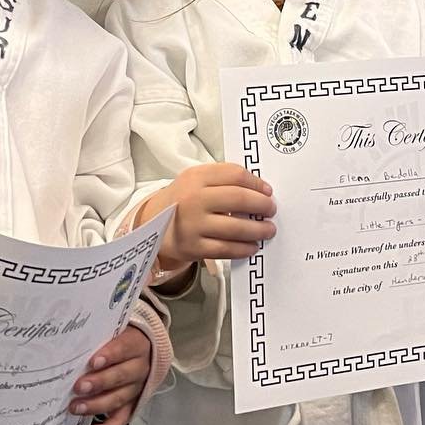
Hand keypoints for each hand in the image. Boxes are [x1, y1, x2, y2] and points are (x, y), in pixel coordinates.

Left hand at [70, 326, 150, 424]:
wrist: (143, 347)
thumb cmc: (121, 338)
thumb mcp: (116, 330)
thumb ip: (99, 335)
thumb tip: (74, 340)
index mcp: (137, 344)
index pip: (124, 348)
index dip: (110, 355)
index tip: (93, 362)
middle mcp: (139, 367)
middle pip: (121, 376)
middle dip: (99, 382)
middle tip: (79, 386)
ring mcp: (136, 388)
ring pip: (119, 398)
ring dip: (97, 405)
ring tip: (77, 407)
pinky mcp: (131, 404)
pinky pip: (122, 418)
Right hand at [138, 162, 275, 267]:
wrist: (153, 225)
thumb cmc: (184, 200)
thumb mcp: (196, 180)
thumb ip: (223, 179)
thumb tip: (260, 189)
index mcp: (196, 177)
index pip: (235, 175)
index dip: (257, 183)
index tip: (268, 190)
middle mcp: (194, 199)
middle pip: (239, 199)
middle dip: (262, 205)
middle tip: (271, 209)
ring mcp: (193, 225)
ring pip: (236, 227)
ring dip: (259, 229)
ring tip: (268, 229)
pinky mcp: (194, 248)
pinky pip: (227, 249)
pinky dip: (244, 248)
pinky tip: (253, 246)